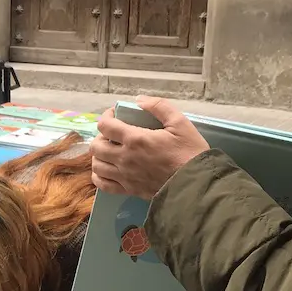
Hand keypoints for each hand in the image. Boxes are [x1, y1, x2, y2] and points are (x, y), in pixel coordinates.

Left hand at [90, 96, 208, 200]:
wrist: (195, 184)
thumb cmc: (189, 152)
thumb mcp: (180, 122)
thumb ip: (159, 107)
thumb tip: (139, 100)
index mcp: (135, 139)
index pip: (105, 125)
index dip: (106, 116)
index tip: (115, 114)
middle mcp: (124, 158)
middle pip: (96, 146)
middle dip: (100, 136)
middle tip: (113, 134)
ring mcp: (124, 176)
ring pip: (97, 165)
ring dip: (99, 155)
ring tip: (110, 151)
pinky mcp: (128, 190)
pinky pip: (103, 185)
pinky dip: (99, 176)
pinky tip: (106, 170)